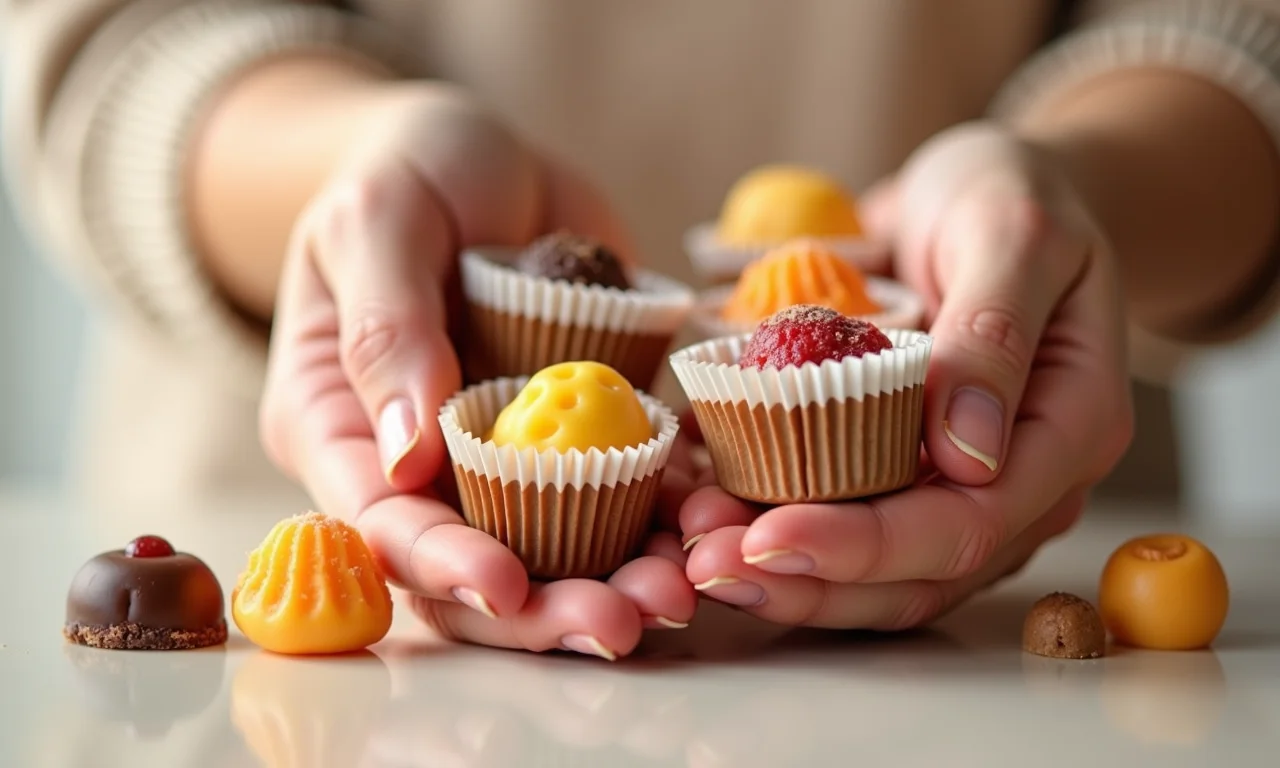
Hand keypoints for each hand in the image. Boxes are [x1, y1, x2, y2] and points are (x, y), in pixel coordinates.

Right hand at [258, 86, 694, 657]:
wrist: (487, 157)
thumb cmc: (406, 172)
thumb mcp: (377, 221)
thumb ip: (386, 328)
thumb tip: (404, 452)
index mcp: (340, 426)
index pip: (381, 519)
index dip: (442, 564)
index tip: (512, 590)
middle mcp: (419, 463)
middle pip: (470, 559)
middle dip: (545, 604)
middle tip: (623, 621)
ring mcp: (504, 456)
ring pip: (554, 545)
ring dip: (618, 576)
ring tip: (685, 589)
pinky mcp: (579, 432)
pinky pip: (624, 488)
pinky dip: (669, 514)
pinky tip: (714, 525)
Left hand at [681, 122, 1133, 627]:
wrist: (987, 186)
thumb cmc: (1012, 193)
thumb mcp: (1011, 231)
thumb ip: (993, 336)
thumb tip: (967, 456)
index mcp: (1069, 431)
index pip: (969, 524)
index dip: (867, 547)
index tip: (768, 538)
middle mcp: (1020, 479)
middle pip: (917, 573)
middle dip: (807, 582)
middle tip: (705, 565)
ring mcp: (961, 482)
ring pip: (876, 570)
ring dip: (781, 574)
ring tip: (694, 552)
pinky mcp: (904, 469)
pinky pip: (842, 517)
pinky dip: (771, 520)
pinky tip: (704, 506)